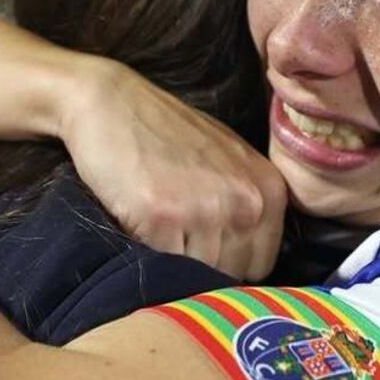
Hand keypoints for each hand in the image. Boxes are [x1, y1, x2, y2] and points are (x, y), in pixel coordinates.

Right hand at [61, 60, 286, 280]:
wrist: (110, 103)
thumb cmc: (165, 133)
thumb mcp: (228, 161)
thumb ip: (245, 205)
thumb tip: (243, 265)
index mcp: (269, 189)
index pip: (260, 266)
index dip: (227, 262)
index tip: (201, 244)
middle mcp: (247, 201)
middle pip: (228, 275)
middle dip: (200, 264)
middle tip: (172, 230)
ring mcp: (206, 209)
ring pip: (195, 277)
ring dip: (171, 260)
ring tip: (155, 221)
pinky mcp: (163, 216)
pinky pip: (160, 265)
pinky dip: (145, 252)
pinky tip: (137, 219)